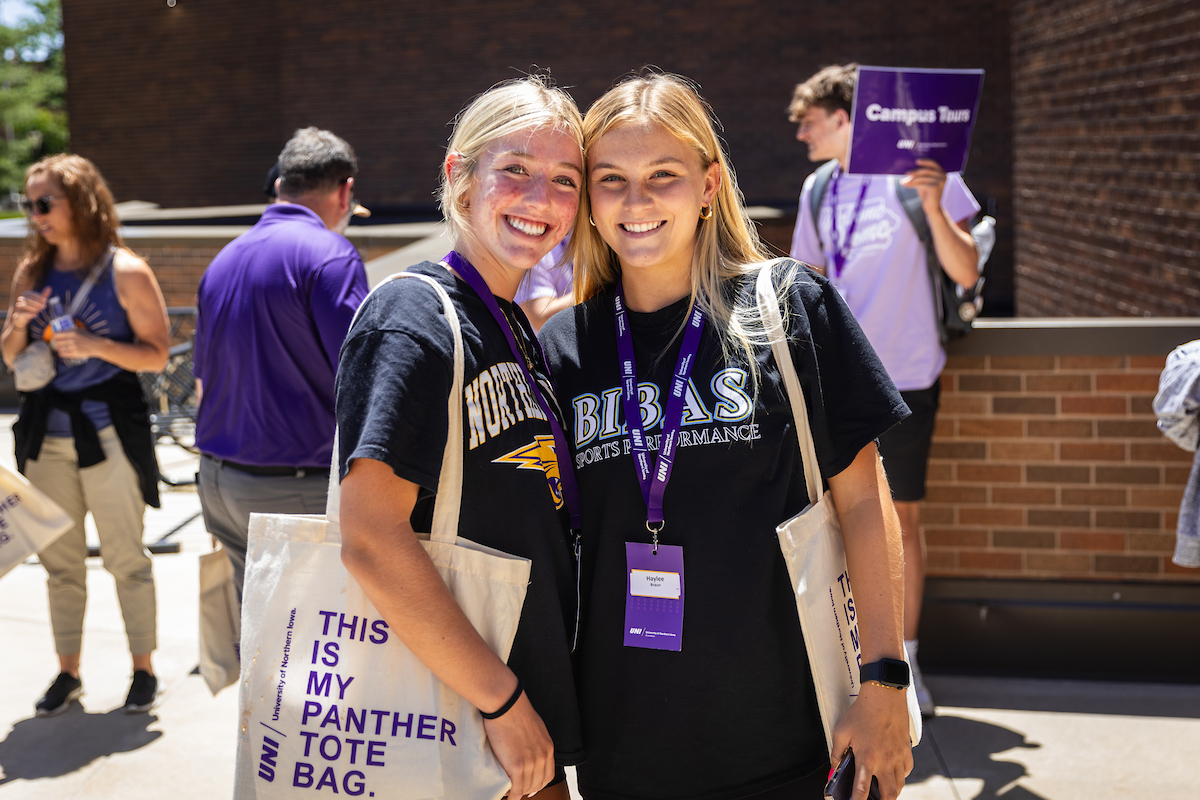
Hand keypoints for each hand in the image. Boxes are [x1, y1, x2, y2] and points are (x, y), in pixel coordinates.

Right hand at [11, 287, 50, 329]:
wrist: (24, 316)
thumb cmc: (33, 306)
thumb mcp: (39, 300)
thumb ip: (44, 295)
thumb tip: (49, 287)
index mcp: (26, 294)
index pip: (32, 294)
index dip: (39, 297)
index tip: (45, 301)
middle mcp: (21, 299)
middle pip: (28, 299)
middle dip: (37, 303)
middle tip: (44, 306)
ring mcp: (18, 306)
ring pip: (24, 305)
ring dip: (33, 308)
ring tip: (39, 310)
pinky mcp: (18, 313)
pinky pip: (22, 313)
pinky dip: (29, 314)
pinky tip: (36, 315)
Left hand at [50, 326, 103, 360]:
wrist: (97, 345)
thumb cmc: (88, 337)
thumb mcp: (79, 330)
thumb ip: (69, 330)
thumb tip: (59, 331)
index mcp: (72, 333)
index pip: (57, 335)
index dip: (54, 336)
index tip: (55, 337)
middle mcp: (71, 340)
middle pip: (57, 342)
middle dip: (55, 343)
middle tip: (57, 343)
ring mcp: (73, 348)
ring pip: (59, 349)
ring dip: (58, 348)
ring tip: (60, 348)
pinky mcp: (75, 354)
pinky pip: (63, 354)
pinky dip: (61, 353)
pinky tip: (62, 352)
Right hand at [482, 691, 555, 797]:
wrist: (507, 705)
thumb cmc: (516, 711)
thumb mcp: (535, 727)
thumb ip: (536, 742)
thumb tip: (529, 749)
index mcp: (548, 748)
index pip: (548, 775)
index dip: (538, 784)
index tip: (530, 788)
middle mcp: (542, 757)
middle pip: (538, 784)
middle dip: (528, 790)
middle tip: (517, 790)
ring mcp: (530, 763)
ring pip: (527, 788)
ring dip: (518, 792)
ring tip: (510, 792)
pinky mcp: (517, 766)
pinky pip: (516, 789)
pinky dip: (512, 796)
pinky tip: (507, 795)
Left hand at [830, 683, 912, 799]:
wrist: (884, 695)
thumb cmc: (862, 712)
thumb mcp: (841, 731)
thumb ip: (836, 752)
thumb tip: (835, 766)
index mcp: (867, 759)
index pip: (862, 790)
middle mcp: (885, 761)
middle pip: (888, 795)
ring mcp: (898, 756)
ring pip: (899, 785)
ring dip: (891, 792)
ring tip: (883, 793)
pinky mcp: (906, 749)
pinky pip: (906, 770)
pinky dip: (900, 776)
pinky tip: (893, 773)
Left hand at [900, 158, 947, 215]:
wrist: (933, 208)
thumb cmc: (928, 195)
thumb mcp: (924, 183)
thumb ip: (920, 176)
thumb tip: (908, 171)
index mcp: (942, 173)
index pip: (934, 164)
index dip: (925, 162)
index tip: (916, 161)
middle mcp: (943, 177)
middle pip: (927, 171)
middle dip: (915, 172)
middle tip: (906, 173)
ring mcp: (940, 182)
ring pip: (923, 178)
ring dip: (912, 179)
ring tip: (903, 181)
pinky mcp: (935, 188)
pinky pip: (921, 184)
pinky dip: (912, 184)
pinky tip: (905, 185)